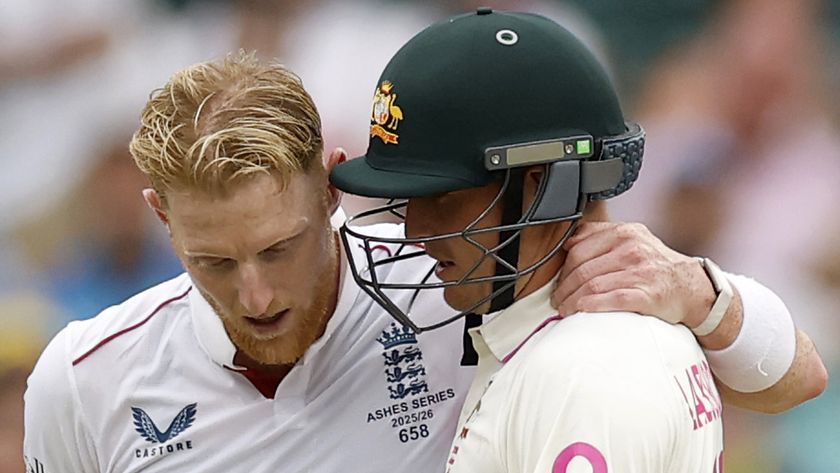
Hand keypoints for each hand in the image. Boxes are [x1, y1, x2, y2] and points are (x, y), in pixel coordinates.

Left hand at [551, 222, 714, 327]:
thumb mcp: (633, 238)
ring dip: (571, 300)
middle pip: (582, 269)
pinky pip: (610, 300)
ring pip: (592, 285)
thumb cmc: (656, 265)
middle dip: (563, 287)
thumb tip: (569, 241)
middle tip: (557, 299)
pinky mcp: (647, 295)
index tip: (557, 281)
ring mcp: (640, 272)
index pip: (579, 249)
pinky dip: (590, 306)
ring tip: (564, 309)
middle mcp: (632, 249)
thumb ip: (603, 235)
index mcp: (625, 233)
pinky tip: (580, 311)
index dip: (562, 268)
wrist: (692, 286)